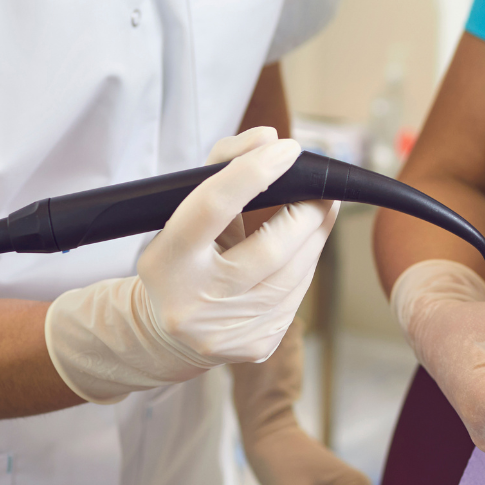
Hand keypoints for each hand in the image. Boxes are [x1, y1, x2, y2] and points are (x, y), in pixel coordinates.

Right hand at [45, 127, 338, 402]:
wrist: (162, 334)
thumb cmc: (181, 256)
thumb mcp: (182, 211)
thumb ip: (222, 166)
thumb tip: (268, 138)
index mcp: (166, 261)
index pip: (211, 207)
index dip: (254, 172)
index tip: (288, 148)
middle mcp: (193, 303)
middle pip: (272, 247)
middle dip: (307, 211)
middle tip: (321, 190)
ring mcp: (225, 332)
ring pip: (296, 272)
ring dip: (316, 236)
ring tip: (321, 211)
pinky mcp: (254, 346)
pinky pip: (297, 295)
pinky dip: (305, 266)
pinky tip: (302, 251)